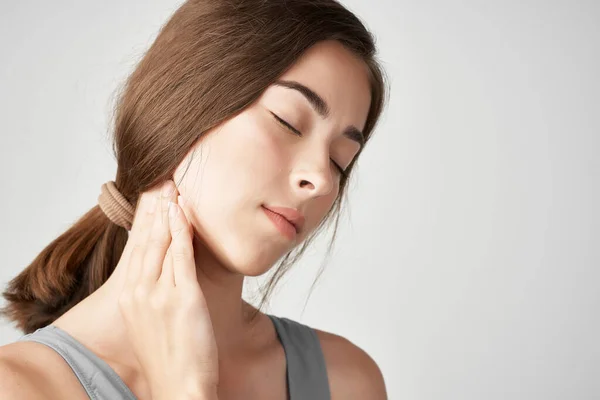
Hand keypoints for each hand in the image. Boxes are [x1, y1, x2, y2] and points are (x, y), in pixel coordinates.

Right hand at [116, 180, 218, 398]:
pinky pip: (181, 256)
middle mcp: (139, 291)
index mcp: (130, 296)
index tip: (152, 197)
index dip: (146, 220)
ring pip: (163, 243)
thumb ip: (154, 293)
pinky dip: (182, 231)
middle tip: (163, 181)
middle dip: (156, 208)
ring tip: (174, 188)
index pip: (137, 247)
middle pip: (147, 240)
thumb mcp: (151, 320)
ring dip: (169, 212)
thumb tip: (165, 272)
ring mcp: (158, 294)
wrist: (179, 387)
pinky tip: (184, 212)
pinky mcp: (181, 298)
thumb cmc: (169, 356)